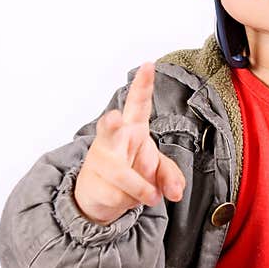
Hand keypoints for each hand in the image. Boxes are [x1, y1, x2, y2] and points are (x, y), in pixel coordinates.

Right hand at [74, 62, 186, 225]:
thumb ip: (171, 176)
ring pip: (126, 177)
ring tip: (150, 196)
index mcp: (132, 127)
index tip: (148, 65)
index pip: (138, 103)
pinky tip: (124, 197)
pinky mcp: (93, 181)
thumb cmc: (131, 169)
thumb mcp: (157, 170)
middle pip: (109, 130)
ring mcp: (100, 159)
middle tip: (113, 119)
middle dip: (111, 125)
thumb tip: (175, 193)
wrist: (101, 195)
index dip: (143, 84)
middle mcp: (113, 139)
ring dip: (143, 191)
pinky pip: (121, 196)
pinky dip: (130, 202)